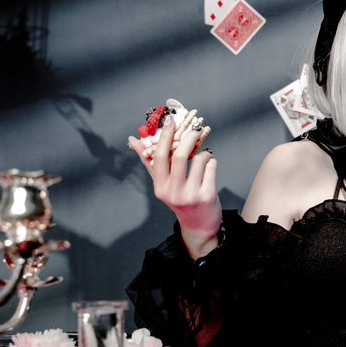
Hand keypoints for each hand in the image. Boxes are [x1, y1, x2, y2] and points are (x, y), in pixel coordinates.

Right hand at [128, 114, 220, 258]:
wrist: (199, 225)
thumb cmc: (181, 199)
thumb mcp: (164, 184)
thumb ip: (150, 162)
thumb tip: (133, 140)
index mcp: (160, 187)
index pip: (158, 157)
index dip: (164, 137)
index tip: (170, 121)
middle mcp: (173, 192)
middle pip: (179, 156)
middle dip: (188, 138)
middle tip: (195, 129)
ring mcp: (191, 195)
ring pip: (199, 160)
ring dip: (204, 153)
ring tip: (204, 156)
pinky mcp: (207, 196)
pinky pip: (211, 167)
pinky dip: (212, 162)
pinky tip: (210, 166)